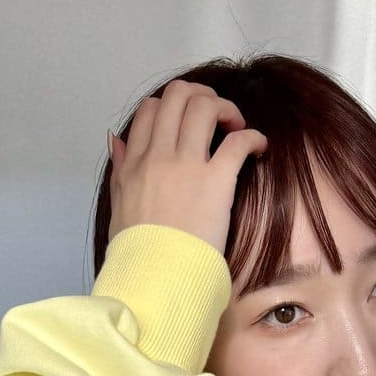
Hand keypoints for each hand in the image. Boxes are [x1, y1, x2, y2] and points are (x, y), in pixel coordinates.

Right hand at [107, 78, 268, 258]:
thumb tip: (116, 139)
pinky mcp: (215, 182)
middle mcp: (158, 156)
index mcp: (135, 163)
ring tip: (236, 127)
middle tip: (216, 118)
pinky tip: (259, 147)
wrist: (154, 279)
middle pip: (178, 95)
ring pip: (204, 106)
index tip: (187, 124)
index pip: (150, 109)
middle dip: (201, 97)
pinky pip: (238, 141)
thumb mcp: (118, 206)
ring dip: (226, 108)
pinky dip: (253, 137)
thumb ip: (119, 168)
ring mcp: (186, 166)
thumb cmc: (138, 253)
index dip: (172, 106)